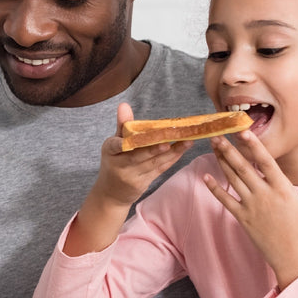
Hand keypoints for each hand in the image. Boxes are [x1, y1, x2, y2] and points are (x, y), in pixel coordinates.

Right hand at [65, 104, 189, 254]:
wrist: (111, 193)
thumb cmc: (114, 162)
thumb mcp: (113, 144)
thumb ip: (122, 125)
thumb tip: (124, 104)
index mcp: (110, 151)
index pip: (115, 146)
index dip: (121, 144)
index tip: (126, 141)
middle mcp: (120, 165)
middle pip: (139, 155)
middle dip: (154, 148)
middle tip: (169, 139)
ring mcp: (132, 176)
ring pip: (153, 162)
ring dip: (172, 152)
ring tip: (187, 141)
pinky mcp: (143, 183)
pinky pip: (160, 169)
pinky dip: (172, 159)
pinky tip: (183, 150)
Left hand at [203, 133, 297, 287]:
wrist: (293, 256)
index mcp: (282, 188)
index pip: (266, 161)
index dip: (254, 145)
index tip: (243, 131)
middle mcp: (265, 195)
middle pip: (243, 168)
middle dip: (229, 150)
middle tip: (217, 135)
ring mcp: (251, 206)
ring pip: (233, 180)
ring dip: (221, 162)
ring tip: (213, 147)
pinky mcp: (242, 218)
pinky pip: (225, 201)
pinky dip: (214, 189)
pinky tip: (205, 177)